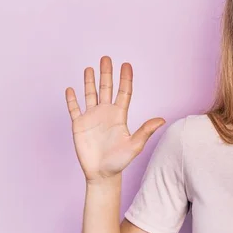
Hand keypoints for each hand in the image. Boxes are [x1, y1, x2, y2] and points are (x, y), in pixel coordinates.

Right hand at [65, 56, 165, 182]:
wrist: (102, 174)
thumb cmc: (120, 161)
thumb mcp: (134, 145)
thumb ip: (145, 131)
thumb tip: (162, 119)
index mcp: (120, 115)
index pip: (124, 92)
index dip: (125, 79)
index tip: (126, 64)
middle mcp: (106, 113)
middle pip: (107, 88)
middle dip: (106, 73)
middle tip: (106, 58)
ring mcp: (92, 118)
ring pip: (90, 95)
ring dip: (89, 81)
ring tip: (90, 68)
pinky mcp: (79, 125)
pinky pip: (74, 109)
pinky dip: (71, 99)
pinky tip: (70, 89)